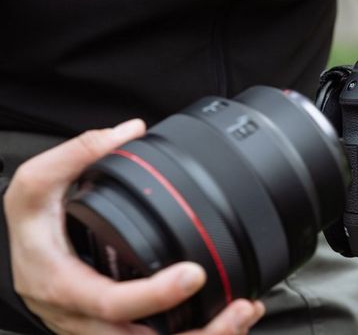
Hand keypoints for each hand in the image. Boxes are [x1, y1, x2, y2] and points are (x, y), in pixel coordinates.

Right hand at [4, 120, 265, 334]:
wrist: (24, 257)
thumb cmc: (31, 227)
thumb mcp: (35, 185)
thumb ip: (77, 153)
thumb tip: (127, 132)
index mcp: (63, 287)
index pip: (110, 303)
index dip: (153, 295)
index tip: (194, 273)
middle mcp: (83, 320)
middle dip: (197, 334)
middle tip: (238, 309)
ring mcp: (101, 332)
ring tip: (243, 315)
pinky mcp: (120, 332)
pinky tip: (231, 319)